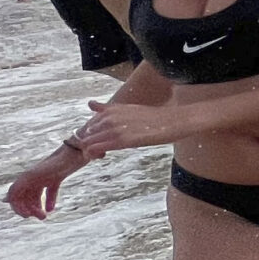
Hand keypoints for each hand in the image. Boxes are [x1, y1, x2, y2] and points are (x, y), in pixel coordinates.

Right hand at [6, 147, 81, 218]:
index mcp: (26, 176)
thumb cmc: (56, 162)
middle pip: (26, 197)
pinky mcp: (56, 177)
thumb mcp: (36, 175)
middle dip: (30, 208)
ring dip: (38, 207)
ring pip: (36, 195)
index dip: (17, 207)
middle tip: (41, 217)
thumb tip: (5, 200)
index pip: (15, 195)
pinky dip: (49, 201)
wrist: (78, 150)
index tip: (27, 216)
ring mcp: (45, 176)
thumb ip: (19, 185)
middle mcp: (34, 176)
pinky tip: (51, 210)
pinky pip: (50, 191)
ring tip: (45, 216)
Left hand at [72, 98, 187, 154]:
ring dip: (90, 150)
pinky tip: (104, 155)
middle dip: (88, 144)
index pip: (87, 125)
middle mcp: (109, 117)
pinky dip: (94, 154)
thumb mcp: (127, 109)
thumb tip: (90, 104)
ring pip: (86, 142)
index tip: (100, 142)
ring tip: (103, 153)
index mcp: (110, 109)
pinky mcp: (122, 140)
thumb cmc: (153, 117)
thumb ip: (106, 109)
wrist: (173, 121)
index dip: (90, 136)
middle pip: (84, 135)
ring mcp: (114, 128)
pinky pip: (95, 149)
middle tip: (102, 150)